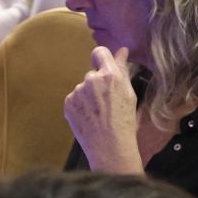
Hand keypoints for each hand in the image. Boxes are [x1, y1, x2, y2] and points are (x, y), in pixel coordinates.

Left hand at [63, 47, 140, 173]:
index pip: (100, 52)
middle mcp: (91, 79)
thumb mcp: (129, 94)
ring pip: (83, 88)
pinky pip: (75, 99)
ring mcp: (77, 91)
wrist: (109, 146)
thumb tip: (121, 51)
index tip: (105, 67)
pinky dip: (80, 106)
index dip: (103, 58)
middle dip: (98, 84)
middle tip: (107, 102)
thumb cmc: (125, 122)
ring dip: (89, 96)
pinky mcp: (68, 103)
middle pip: (92, 74)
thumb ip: (122, 69)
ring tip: (98, 114)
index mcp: (110, 75)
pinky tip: (90, 118)